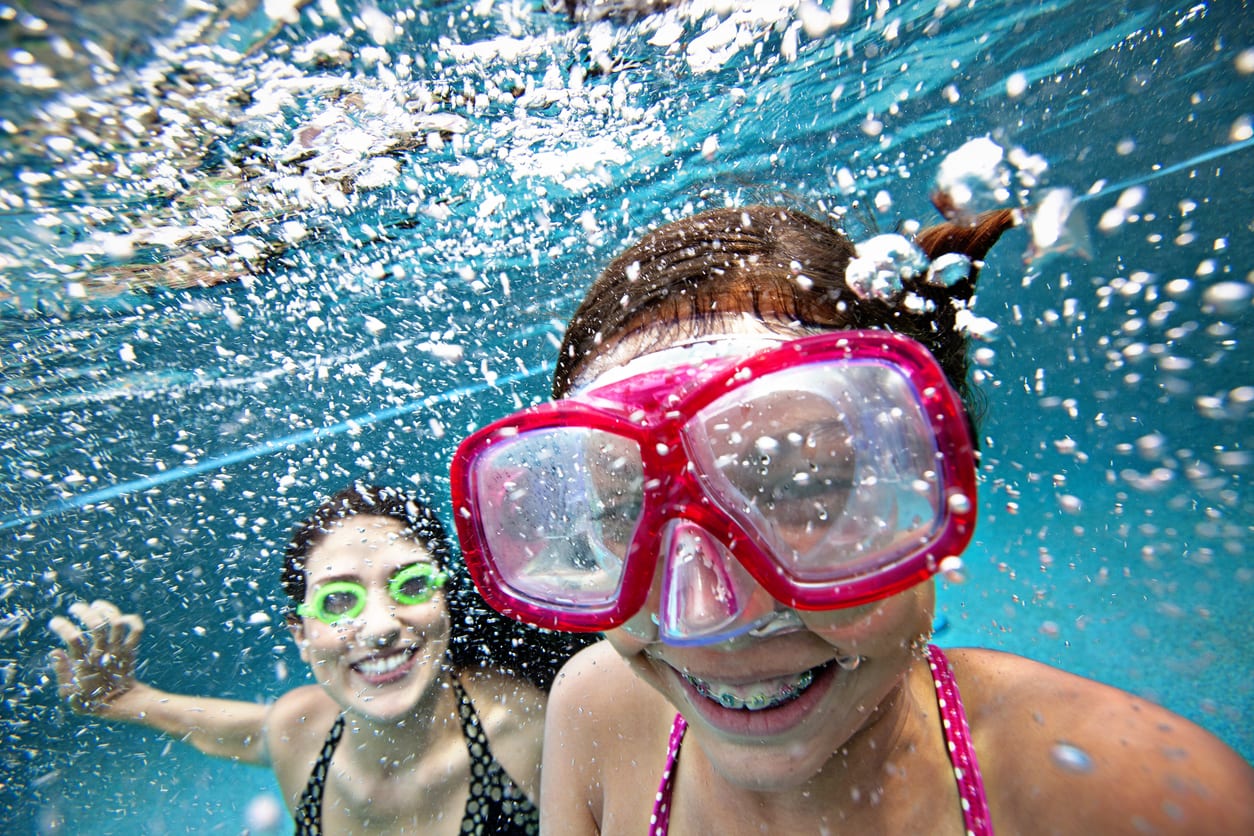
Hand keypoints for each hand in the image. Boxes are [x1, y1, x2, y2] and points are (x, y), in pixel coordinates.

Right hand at [49, 600, 144, 715]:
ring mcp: (118, 650)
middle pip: (97, 625)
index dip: (63, 627)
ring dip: (107, 610)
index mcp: (85, 664)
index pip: (74, 639)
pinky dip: (132, 620)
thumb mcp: (69, 692)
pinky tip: (122, 617)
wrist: (120, 704)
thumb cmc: (91, 699)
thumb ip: (61, 672)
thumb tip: (55, 651)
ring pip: (116, 623)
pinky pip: (136, 631)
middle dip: (84, 612)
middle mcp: (103, 654)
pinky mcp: (130, 650)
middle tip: (75, 608)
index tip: (55, 622)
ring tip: (96, 605)